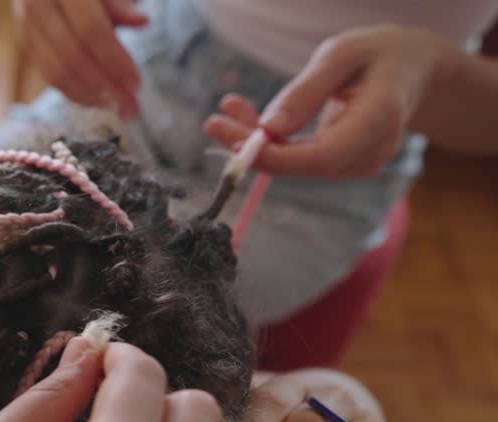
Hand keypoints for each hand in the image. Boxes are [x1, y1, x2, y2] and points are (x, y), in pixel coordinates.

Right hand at [13, 0, 147, 118]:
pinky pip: (47, 74)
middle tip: (130, 107)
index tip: (136, 84)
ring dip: (89, 95)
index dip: (114, 59)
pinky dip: (73, 91)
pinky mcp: (25, 41)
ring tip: (116, 106)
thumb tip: (143, 22)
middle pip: (73, 56)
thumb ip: (119, 3)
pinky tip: (96, 98)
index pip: (91, 29)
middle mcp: (37, 4)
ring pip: (55, 71)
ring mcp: (26, 25)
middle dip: (104, 86)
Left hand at [205, 25, 458, 178]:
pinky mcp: (344, 163)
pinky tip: (245, 116)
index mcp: (379, 120)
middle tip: (214, 122)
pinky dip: (270, 141)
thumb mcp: (342, 54)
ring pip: (297, 164)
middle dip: (253, 148)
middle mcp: (371, 150)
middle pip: (303, 165)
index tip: (234, 142)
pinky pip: (301, 158)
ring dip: (256, 142)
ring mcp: (359, 162)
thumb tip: (269, 128)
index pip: (321, 157)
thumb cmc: (378, 52)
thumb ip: (307, 91)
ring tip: (226, 112)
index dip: (275, 158)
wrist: (412, 68)